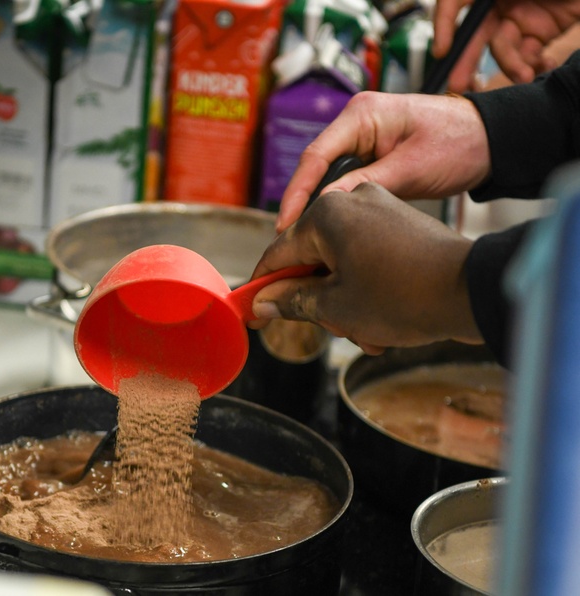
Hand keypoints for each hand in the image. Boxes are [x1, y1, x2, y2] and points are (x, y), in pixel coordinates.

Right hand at [250, 183, 481, 354]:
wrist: (474, 291)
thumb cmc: (403, 296)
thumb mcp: (336, 307)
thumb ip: (291, 301)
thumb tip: (263, 302)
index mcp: (326, 214)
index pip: (278, 254)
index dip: (262, 289)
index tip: (251, 313)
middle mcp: (350, 202)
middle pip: (312, 259)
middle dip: (317, 301)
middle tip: (330, 330)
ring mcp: (380, 210)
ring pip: (341, 263)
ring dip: (346, 302)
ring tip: (366, 333)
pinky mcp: (402, 224)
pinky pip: (368, 257)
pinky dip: (368, 289)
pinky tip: (381, 322)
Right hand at [276, 91, 489, 231]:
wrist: (493, 140)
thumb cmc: (459, 144)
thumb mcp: (410, 169)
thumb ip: (364, 184)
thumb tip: (323, 205)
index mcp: (361, 114)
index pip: (314, 156)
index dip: (296, 193)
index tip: (284, 224)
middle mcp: (356, 122)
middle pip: (315, 166)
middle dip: (300, 202)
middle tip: (289, 238)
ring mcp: (362, 137)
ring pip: (327, 174)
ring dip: (317, 203)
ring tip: (303, 236)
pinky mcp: (371, 153)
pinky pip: (344, 178)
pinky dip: (335, 200)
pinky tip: (328, 224)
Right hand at [434, 0, 579, 91]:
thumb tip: (455, 5)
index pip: (456, 2)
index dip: (444, 25)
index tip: (442, 51)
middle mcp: (501, 0)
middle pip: (476, 32)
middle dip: (467, 60)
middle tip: (460, 84)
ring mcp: (522, 17)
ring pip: (504, 49)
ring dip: (511, 65)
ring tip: (525, 75)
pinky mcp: (541, 32)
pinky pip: (528, 55)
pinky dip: (532, 67)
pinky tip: (543, 68)